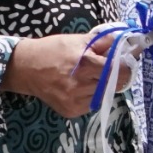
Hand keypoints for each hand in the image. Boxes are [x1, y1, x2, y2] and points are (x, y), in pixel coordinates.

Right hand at [0, 31, 123, 117]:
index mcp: (85, 64)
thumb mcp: (78, 40)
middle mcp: (81, 85)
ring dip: (103, 86)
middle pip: (115, 84)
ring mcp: (75, 101)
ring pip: (104, 95)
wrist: (25, 69)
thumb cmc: (52, 50)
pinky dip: (91, 96)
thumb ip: (103, 42)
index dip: (126, 65)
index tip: (127, 61)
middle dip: (116, 75)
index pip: (119, 70)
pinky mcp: (71, 111)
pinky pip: (91, 104)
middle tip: (110, 68)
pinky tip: (80, 87)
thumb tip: (125, 41)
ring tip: (90, 77)